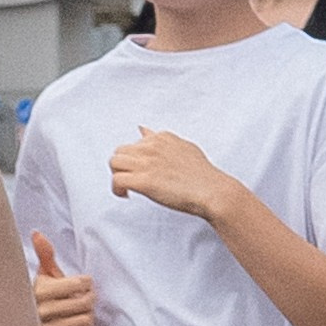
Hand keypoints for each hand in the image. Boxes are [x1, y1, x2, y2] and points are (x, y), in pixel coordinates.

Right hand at [29, 231, 96, 325]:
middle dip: (90, 298)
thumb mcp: (41, 275)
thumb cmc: (36, 296)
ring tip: (82, 311)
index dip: (86, 282)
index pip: (78, 284)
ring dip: (88, 315)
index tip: (83, 283)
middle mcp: (42, 312)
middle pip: (84, 303)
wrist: (17, 324)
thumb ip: (45, 254)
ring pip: (85, 321)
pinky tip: (77, 325)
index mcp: (40, 291)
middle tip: (87, 297)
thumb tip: (37, 233)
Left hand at [109, 128, 236, 223]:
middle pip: (119, 151)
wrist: (212, 190)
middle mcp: (152, 147)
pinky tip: (127, 195)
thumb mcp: (183, 147)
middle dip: (121, 167)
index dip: (134, 160)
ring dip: (117, 176)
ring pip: (114, 163)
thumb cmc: (202, 174)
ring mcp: (147, 163)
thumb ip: (162, 140)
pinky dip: (117, 189)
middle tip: (131, 181)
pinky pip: (116, 180)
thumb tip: (143, 129)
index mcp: (161, 137)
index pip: (134, 143)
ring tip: (128, 188)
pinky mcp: (144, 180)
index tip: (141, 172)